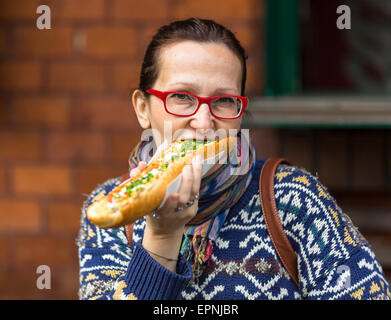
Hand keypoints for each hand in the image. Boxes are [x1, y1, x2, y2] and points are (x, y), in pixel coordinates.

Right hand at [129, 155, 202, 269]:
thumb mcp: (144, 201)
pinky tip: (198, 165)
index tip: (174, 195)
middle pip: (184, 199)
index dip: (171, 203)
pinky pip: (196, 192)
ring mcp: (186, 212)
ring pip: (193, 194)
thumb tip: (142, 164)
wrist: (165, 231)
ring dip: (196, 176)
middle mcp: (174, 214)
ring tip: (196, 160)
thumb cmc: (152, 211)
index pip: (166, 210)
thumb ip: (141, 181)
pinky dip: (197, 178)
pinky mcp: (193, 209)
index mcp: (160, 214)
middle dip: (186, 182)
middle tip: (186, 167)